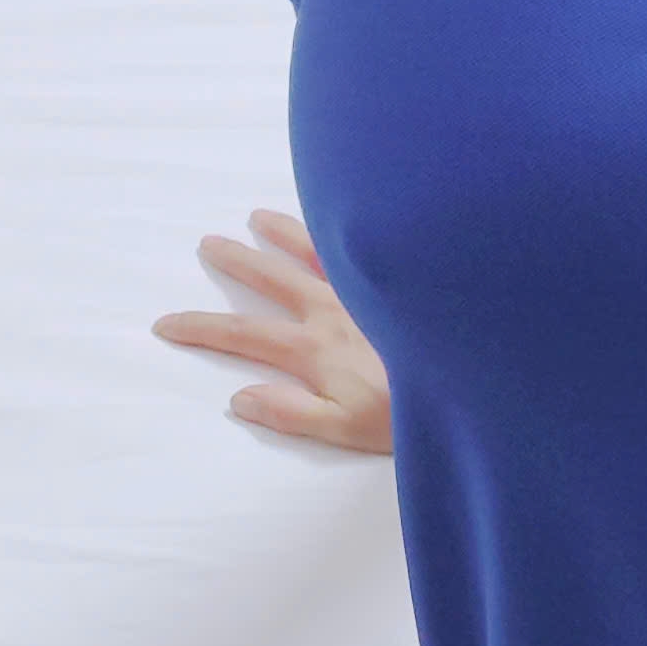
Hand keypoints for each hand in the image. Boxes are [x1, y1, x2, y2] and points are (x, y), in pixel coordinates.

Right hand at [152, 209, 394, 454]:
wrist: (481, 380)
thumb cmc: (415, 415)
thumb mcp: (348, 429)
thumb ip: (293, 413)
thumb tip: (239, 395)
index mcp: (317, 348)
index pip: (244, 335)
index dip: (201, 328)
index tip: (165, 322)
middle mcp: (338, 309)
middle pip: (274, 278)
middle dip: (238, 262)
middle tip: (208, 243)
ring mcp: (370, 289)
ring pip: (318, 249)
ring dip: (284, 231)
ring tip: (259, 215)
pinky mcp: (405, 277)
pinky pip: (365, 245)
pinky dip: (341, 230)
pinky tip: (342, 216)